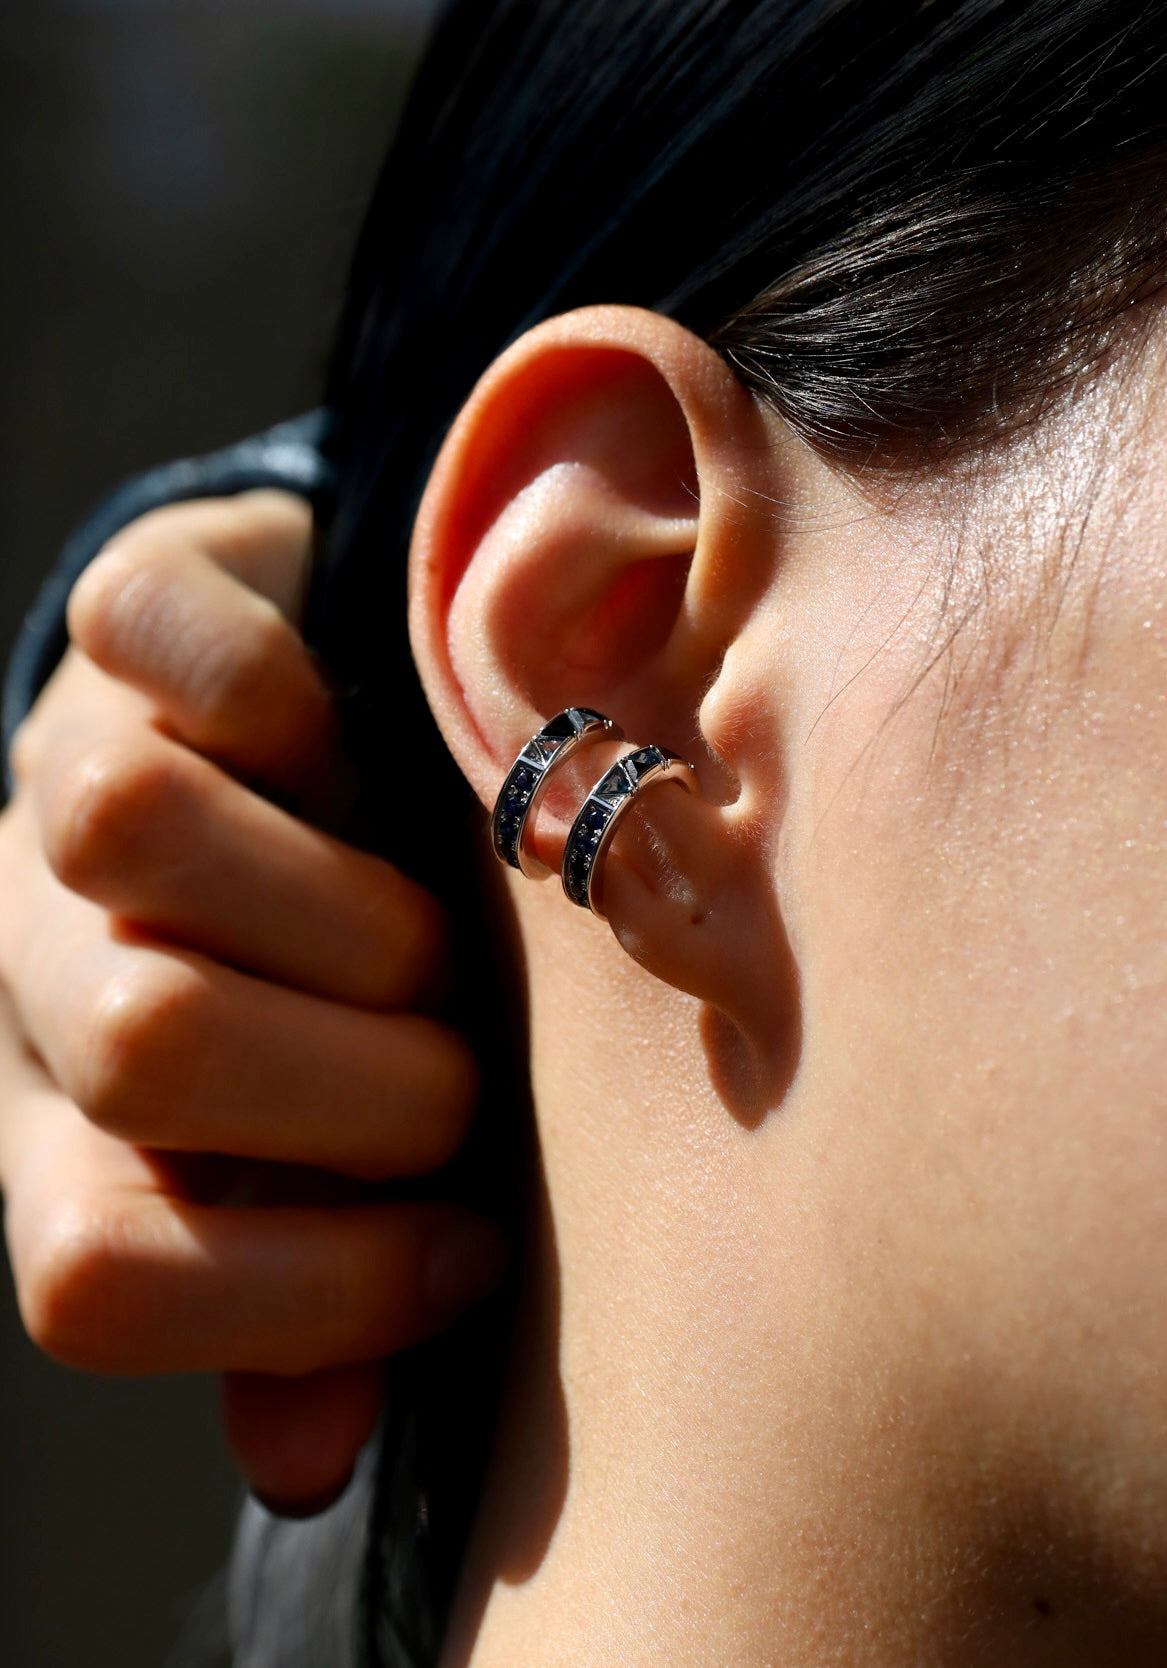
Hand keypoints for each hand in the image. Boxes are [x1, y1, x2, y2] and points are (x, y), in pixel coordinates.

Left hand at [0, 491, 503, 1511]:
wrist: (303, 756)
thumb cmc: (347, 1001)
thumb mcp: (343, 1165)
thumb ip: (316, 1294)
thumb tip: (305, 1456)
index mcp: (67, 1122)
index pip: (100, 1271)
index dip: (313, 1297)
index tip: (468, 1255)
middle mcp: (35, 957)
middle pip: (147, 1041)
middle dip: (367, 1084)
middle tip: (468, 1075)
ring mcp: (62, 770)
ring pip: (126, 828)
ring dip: (336, 906)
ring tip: (432, 933)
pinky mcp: (123, 623)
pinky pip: (150, 630)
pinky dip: (266, 693)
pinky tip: (342, 748)